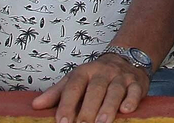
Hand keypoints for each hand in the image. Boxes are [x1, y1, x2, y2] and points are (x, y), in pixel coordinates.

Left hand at [31, 55, 148, 122]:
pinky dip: (131, 100)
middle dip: (88, 109)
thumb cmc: (96, 75)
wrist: (126, 57)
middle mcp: (103, 72)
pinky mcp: (137, 83)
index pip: (74, 87)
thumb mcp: (75, 79)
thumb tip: (36, 105)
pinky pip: (135, 90)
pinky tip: (126, 110)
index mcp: (84, 71)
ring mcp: (121, 77)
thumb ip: (56, 93)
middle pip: (96, 89)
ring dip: (109, 107)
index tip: (62, 121)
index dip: (67, 104)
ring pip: (115, 91)